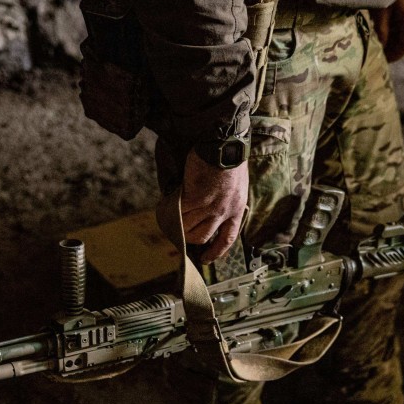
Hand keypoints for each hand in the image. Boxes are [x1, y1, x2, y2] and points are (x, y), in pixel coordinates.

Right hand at [181, 149, 248, 263]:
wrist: (224, 145)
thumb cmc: (230, 159)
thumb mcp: (236, 185)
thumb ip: (226, 200)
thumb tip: (208, 209)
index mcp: (237, 209)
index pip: (227, 238)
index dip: (216, 251)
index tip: (206, 258)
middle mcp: (224, 212)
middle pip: (203, 237)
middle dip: (190, 239)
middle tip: (180, 234)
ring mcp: (210, 206)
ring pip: (188, 227)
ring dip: (177, 224)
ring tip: (170, 218)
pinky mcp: (195, 197)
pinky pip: (179, 211)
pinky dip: (170, 210)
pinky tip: (166, 205)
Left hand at [371, 0, 403, 62]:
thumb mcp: (381, 11)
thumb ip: (382, 30)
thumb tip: (382, 46)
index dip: (396, 55)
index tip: (385, 61)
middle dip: (394, 48)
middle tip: (380, 55)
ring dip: (393, 39)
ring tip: (379, 44)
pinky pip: (401, 20)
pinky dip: (393, 29)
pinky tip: (381, 29)